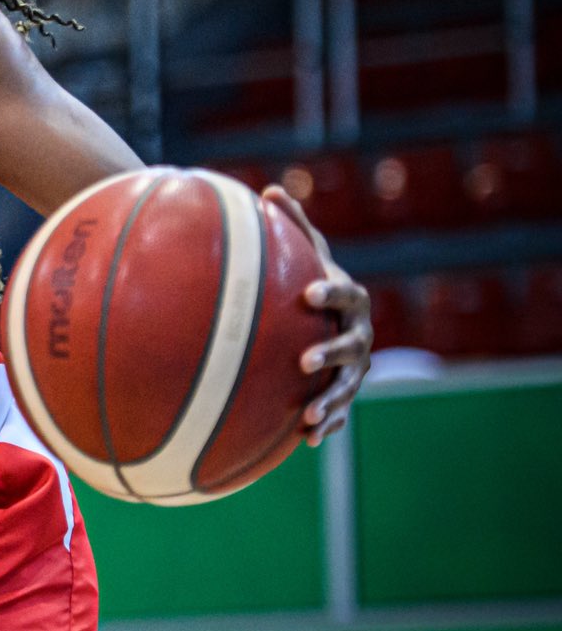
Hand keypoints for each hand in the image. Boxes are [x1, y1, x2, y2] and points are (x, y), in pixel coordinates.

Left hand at [264, 186, 371, 443]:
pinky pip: (340, 412)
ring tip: (308, 415)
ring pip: (348, 386)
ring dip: (331, 401)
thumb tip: (268, 190)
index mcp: (351, 300)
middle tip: (304, 361)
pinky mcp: (346, 392)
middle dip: (331, 353)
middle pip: (352, 346)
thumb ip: (292, 225)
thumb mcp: (307, 251)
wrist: (333, 316)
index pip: (345, 294)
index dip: (330, 293)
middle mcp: (360, 335)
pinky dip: (328, 425)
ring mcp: (356, 367)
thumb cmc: (311, 278)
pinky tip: (307, 440)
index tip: (308, 292)